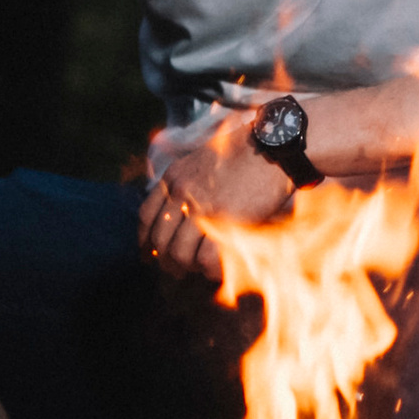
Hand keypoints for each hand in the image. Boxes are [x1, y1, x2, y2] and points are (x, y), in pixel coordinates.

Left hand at [137, 113, 293, 279]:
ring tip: (191, 271)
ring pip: (179, 251)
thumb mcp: (204, 158)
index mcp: (174, 176)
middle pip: (160, 238)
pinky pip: (205, 257)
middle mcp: (181, 192)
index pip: (147, 215)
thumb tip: (180, 210)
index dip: (145, 239)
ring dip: (183, 267)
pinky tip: (213, 269)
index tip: (149, 253)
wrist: (273, 146)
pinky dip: (207, 269)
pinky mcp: (225, 221)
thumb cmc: (245, 151)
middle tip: (173, 270)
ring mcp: (202, 207)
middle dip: (163, 259)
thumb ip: (187, 181)